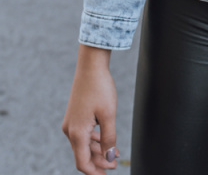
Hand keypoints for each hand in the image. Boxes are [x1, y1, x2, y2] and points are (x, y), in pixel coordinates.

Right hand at [62, 45, 119, 173]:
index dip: (95, 171)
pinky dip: (94, 140)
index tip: (108, 173)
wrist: (91, 66)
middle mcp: (70, 130)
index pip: (83, 163)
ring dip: (98, 151)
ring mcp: (72, 122)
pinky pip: (84, 134)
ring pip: (84, 144)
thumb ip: (109, 138)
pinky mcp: (75, 116)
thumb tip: (110, 158)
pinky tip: (106, 140)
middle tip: (114, 165)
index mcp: (77, 133)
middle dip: (99, 162)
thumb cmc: (100, 88)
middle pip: (83, 155)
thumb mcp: (108, 114)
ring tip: (115, 153)